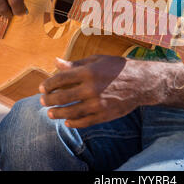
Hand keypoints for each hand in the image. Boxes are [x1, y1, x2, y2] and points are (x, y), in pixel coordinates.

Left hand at [39, 55, 162, 127]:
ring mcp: (98, 103)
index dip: (48, 84)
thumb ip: (76, 64)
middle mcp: (91, 88)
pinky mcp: (104, 115)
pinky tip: (67, 122)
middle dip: (49, 100)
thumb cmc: (117, 67)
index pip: (61, 79)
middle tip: (43, 101)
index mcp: (88, 71)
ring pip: (70, 112)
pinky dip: (73, 123)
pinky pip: (84, 122)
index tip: (42, 87)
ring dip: (57, 113)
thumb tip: (56, 62)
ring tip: (50, 113)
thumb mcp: (97, 60)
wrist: (141, 82)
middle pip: (62, 97)